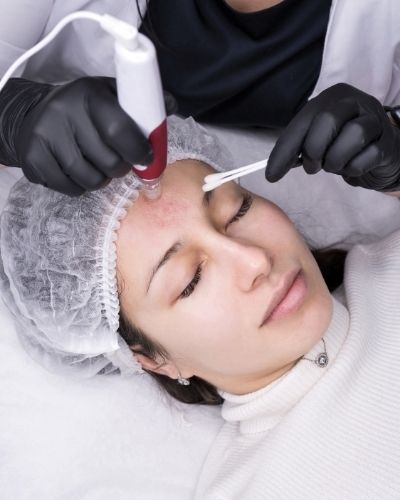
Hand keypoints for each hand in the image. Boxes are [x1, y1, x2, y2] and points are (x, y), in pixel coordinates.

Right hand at [1, 77, 175, 195]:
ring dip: (101, 180)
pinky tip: (78, 173)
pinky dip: (80, 187)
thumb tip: (172, 106)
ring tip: (98, 167)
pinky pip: (70, 189)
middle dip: (121, 168)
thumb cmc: (83, 109)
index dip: (139, 151)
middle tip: (119, 163)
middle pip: (108, 162)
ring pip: (90, 179)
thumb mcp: (110, 94)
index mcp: (89, 94)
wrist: (33, 114)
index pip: (120, 131)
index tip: (146, 158)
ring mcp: (45, 136)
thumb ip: (141, 103)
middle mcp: (64, 112)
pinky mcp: (33, 158)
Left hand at [266, 83, 399, 191]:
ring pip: (353, 135)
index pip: (303, 120)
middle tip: (313, 166)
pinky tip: (352, 167)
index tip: (272, 175)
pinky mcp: (388, 142)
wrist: (381, 154)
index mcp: (332, 97)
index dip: (286, 149)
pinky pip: (369, 155)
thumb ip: (297, 148)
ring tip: (334, 166)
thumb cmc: (343, 145)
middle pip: (328, 120)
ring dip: (336, 160)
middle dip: (314, 150)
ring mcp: (376, 120)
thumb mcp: (317, 141)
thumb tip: (272, 170)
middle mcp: (356, 102)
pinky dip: (354, 168)